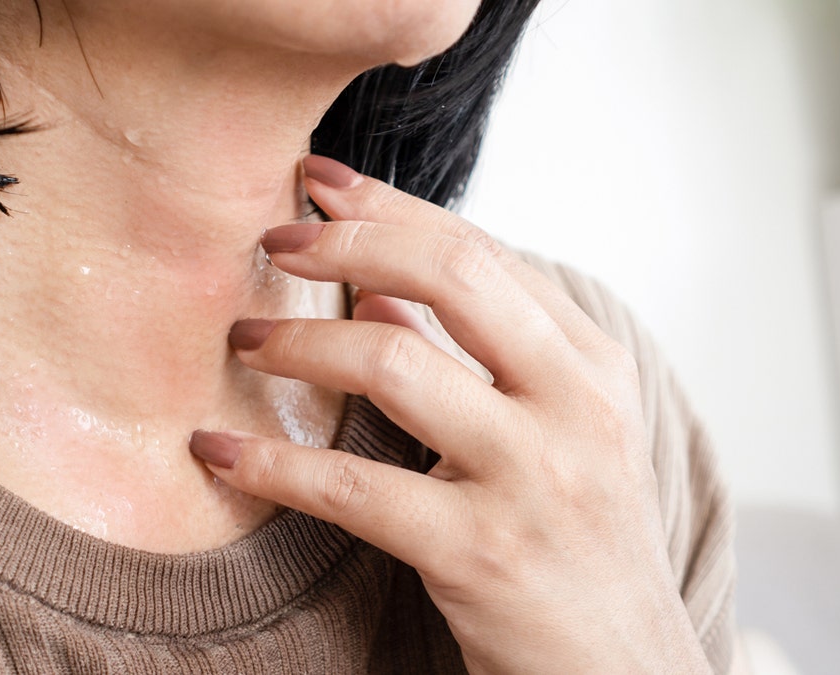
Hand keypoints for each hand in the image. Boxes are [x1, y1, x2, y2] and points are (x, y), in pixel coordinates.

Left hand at [189, 155, 710, 673]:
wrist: (621, 668)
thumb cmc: (577, 544)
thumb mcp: (556, 434)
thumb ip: (480, 356)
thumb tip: (381, 294)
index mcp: (590, 365)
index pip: (481, 251)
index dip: (391, 206)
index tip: (319, 185)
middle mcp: (573, 405)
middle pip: (448, 274)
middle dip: (346, 243)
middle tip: (274, 241)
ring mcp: (531, 477)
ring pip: (392, 362)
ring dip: (298, 341)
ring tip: (243, 339)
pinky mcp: (480, 553)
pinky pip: (350, 487)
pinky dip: (271, 461)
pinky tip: (218, 448)